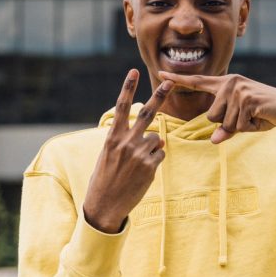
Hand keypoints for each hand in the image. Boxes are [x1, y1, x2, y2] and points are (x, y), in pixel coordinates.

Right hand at [83, 69, 173, 232]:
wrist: (104, 205)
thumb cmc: (104, 178)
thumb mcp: (109, 156)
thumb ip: (129, 142)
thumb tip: (159, 139)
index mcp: (112, 137)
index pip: (121, 107)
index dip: (128, 88)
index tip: (134, 71)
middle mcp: (126, 142)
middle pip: (147, 113)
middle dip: (160, 95)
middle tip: (170, 81)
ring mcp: (139, 154)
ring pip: (156, 139)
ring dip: (151, 147)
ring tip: (137, 164)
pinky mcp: (150, 166)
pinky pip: (160, 154)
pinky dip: (155, 160)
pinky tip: (142, 172)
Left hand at [158, 71, 275, 143]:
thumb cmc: (265, 114)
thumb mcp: (243, 122)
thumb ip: (226, 128)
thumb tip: (214, 140)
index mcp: (226, 84)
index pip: (198, 81)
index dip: (178, 80)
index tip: (161, 76)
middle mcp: (230, 82)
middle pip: (211, 116)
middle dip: (229, 125)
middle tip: (248, 117)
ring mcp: (239, 89)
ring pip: (224, 123)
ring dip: (240, 127)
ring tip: (255, 117)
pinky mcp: (248, 98)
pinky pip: (238, 125)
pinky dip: (250, 127)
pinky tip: (261, 118)